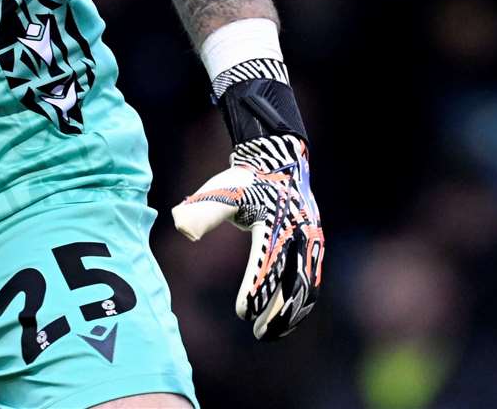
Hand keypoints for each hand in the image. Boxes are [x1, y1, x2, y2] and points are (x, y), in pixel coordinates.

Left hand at [172, 134, 325, 339]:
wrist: (277, 163)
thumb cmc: (244, 182)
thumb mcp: (221, 191)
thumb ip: (202, 212)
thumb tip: (181, 228)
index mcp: (274, 225)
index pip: (266, 265)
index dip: (256, 291)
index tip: (242, 314)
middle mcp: (298, 235)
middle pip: (293, 282)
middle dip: (277, 311)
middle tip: (258, 334)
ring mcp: (311, 242)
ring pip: (306, 286)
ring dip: (291, 312)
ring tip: (270, 333)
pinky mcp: (316, 247)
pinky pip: (312, 280)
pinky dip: (302, 302)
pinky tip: (287, 319)